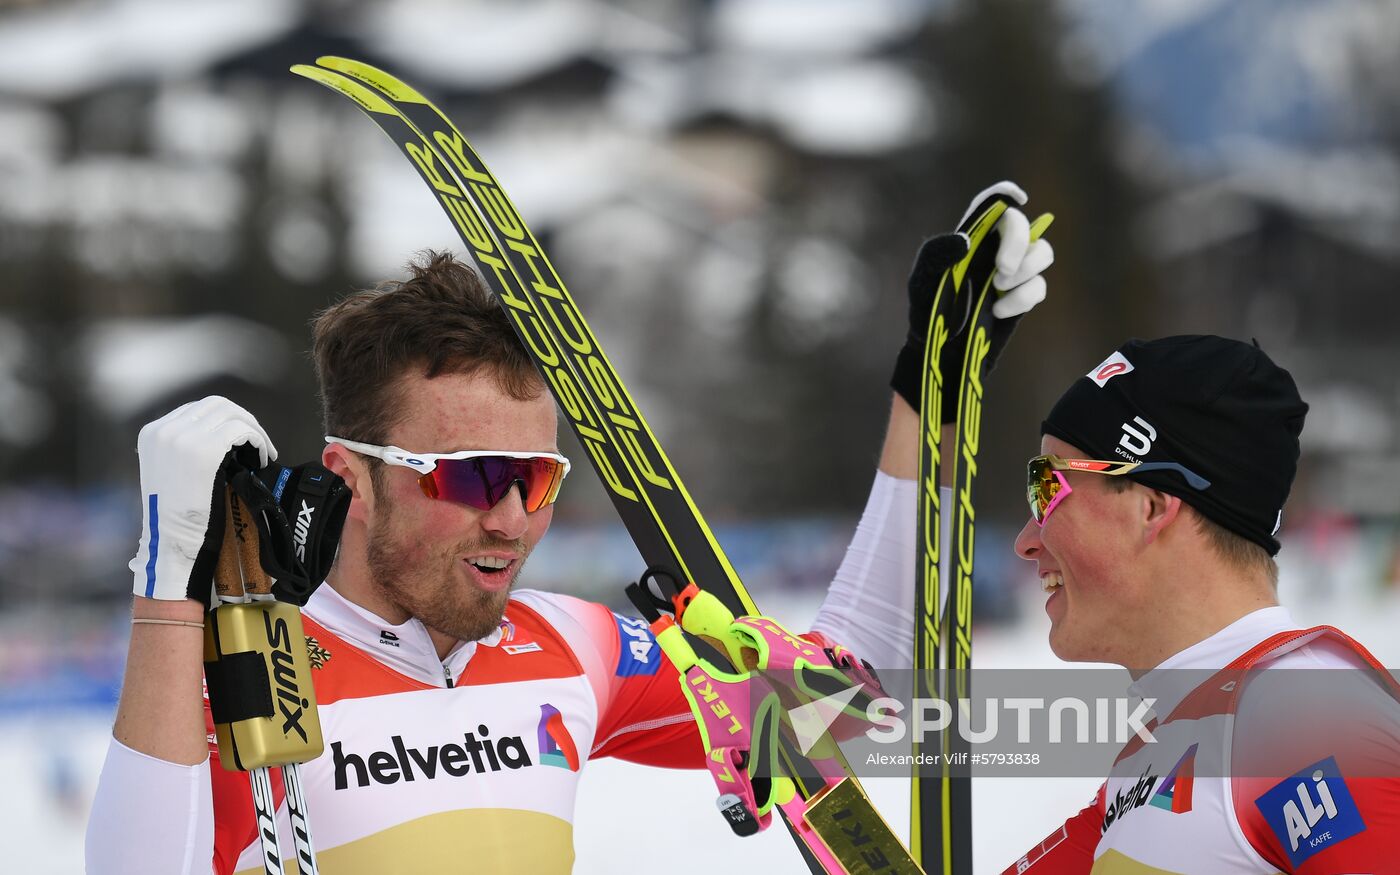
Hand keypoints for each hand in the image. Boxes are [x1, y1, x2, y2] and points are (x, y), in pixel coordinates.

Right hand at [128, 396, 277, 605]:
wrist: (172, 541)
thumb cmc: (176, 515)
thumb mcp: (170, 471)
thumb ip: (184, 447)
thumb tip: (221, 434)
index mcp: (152, 433)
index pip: (198, 409)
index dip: (226, 421)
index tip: (241, 440)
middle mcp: (165, 429)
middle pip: (216, 405)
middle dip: (243, 420)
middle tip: (258, 444)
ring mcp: (183, 437)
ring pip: (232, 414)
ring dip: (254, 430)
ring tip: (262, 453)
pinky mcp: (205, 449)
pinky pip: (241, 430)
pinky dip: (257, 441)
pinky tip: (260, 460)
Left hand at [890, 181, 1053, 418]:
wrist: (939, 348)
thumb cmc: (926, 309)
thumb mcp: (922, 279)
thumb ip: (937, 253)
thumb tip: (965, 240)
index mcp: (971, 237)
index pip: (992, 204)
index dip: (1006, 195)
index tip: (1017, 199)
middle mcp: (995, 249)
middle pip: (1025, 226)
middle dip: (1018, 244)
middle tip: (1001, 270)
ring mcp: (1013, 272)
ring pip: (1043, 253)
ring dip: (1026, 269)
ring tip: (998, 289)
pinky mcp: (1023, 296)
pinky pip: (1039, 286)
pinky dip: (1022, 298)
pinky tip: (999, 311)